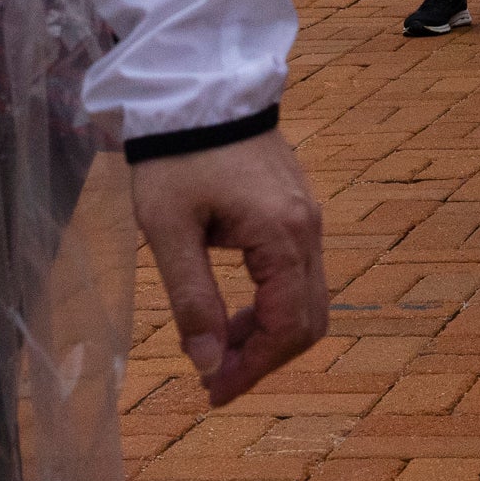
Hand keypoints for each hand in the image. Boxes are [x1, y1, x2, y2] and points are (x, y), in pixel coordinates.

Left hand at [130, 126, 327, 406]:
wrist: (198, 90)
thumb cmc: (177, 158)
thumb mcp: (169, 231)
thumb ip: (191, 298)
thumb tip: (206, 363)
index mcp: (281, 237)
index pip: (286, 328)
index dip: (253, 368)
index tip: (213, 390)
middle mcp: (307, 230)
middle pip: (309, 321)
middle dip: (264, 358)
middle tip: (215, 378)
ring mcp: (307, 218)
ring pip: (308, 300)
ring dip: (268, 333)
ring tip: (217, 346)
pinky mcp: (297, 210)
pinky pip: (299, 275)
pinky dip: (272, 305)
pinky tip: (232, 308)